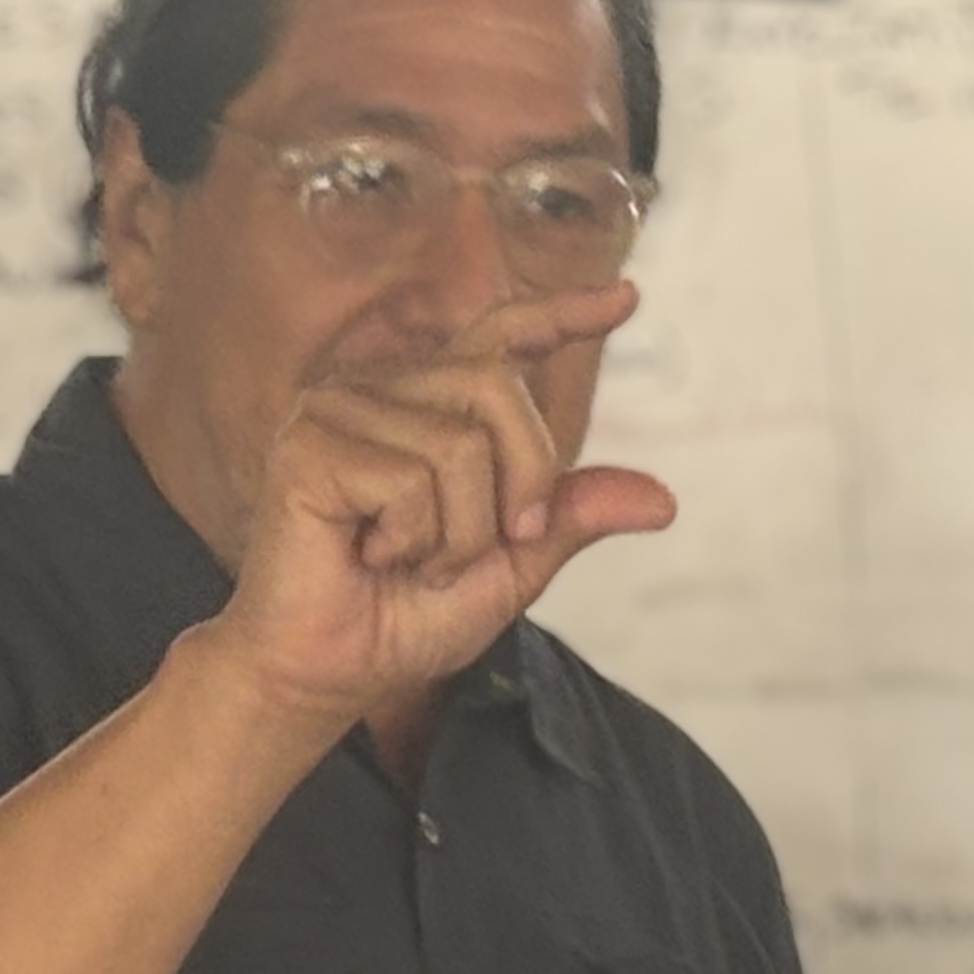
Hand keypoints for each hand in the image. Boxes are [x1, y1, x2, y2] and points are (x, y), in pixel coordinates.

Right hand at [210, 283, 674, 727]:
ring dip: (457, 533)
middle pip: (500, 388)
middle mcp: (383, 390)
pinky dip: (414, 539)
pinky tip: (368, 555)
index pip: (504, 338)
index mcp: (430, 406)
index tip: (627, 298)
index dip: (564, 314)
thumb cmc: (404, 618)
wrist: (328, 675)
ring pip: (460, 446)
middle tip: (478, 551)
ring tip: (406, 560)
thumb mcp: (513, 568)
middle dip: (518, 485)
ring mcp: (338, 408)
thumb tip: (664, 501)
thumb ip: (570, 518)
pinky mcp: (309, 445)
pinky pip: (412, 481)